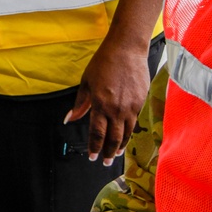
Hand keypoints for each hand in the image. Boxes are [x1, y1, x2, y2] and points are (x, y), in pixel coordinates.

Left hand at [65, 33, 149, 162]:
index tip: (92, 157)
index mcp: (100, 103)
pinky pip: (134, 123)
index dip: (94, 147)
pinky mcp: (141, 102)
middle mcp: (116, 109)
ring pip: (126, 134)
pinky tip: (125, 136)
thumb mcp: (86, 82)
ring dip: (120, 146)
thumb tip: (70, 118)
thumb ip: (80, 103)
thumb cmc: (104, 62)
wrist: (127, 49)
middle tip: (105, 162)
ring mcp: (130, 107)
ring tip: (116, 154)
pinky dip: (129, 133)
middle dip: (108, 153)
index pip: (97, 133)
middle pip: (113, 139)